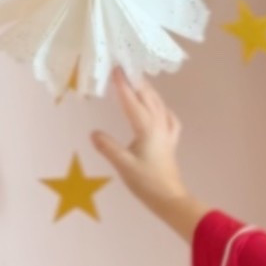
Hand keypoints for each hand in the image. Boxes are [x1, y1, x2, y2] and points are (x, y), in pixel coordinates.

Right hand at [92, 70, 186, 214]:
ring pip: (158, 104)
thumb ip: (108, 147)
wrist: (170, 198)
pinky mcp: (171, 141)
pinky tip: (159, 109)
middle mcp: (159, 125)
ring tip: (138, 81)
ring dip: (148, 91)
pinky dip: (161, 108)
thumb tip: (94, 133)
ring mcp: (167, 132)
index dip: (122, 85)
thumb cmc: (146, 183)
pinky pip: (168, 117)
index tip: (115, 68)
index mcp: (147, 128)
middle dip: (136, 82)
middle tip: (125, 68)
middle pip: (148, 97)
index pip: (132, 101)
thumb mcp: (123, 165)